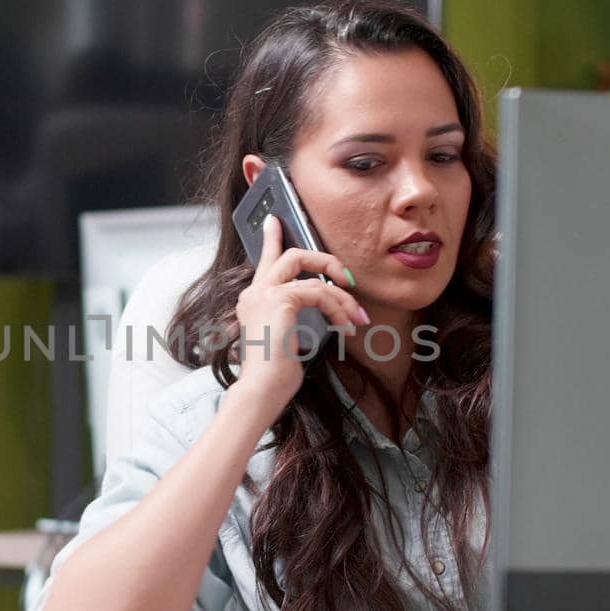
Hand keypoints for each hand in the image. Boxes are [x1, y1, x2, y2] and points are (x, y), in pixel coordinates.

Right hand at [232, 217, 368, 412]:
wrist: (260, 390)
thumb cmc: (273, 375)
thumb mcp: (285, 340)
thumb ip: (293, 319)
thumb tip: (322, 310)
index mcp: (253, 300)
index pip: (264, 261)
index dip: (271, 239)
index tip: (274, 220)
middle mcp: (254, 292)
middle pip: (293, 255)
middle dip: (325, 261)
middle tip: (347, 278)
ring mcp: (265, 294)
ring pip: (312, 274)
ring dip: (342, 297)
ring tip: (356, 319)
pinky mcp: (280, 300)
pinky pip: (319, 292)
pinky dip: (338, 308)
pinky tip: (345, 327)